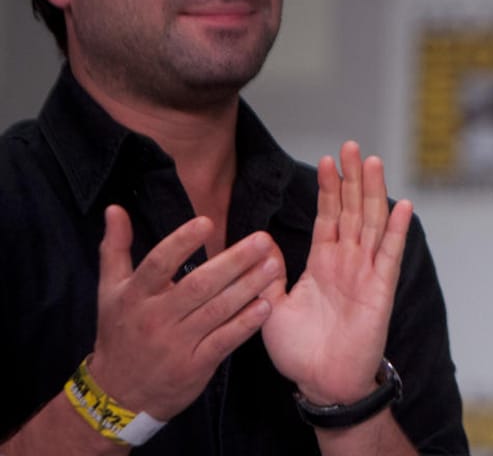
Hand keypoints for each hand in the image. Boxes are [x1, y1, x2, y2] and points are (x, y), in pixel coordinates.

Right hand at [89, 206, 281, 419]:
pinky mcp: (195, 366)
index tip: (207, 222)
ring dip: (248, 287)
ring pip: (217, 311)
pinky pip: (225, 341)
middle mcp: (155, 318)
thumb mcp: (109, 291)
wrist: (117, 395)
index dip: (182, 243)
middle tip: (263, 240)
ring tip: (273, 266)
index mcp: (135, 296)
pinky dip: (246, 324)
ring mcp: (176, 344)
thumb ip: (116, 248)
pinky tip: (267, 305)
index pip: (158, 264)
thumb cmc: (119, 333)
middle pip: (198, 285)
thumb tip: (115, 207)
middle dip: (234, 262)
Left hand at [261, 141, 412, 403]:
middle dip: (352, 178)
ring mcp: (366, 273)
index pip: (328, 216)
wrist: (321, 383)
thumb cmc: (298, 352)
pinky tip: (402, 205)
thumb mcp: (271, 307)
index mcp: (323, 264)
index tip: (329, 159)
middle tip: (352, 145)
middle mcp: (347, 262)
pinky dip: (396, 229)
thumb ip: (269, 275)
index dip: (329, 189)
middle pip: (352, 210)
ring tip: (372, 161)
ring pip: (371, 223)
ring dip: (373, 192)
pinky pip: (389, 254)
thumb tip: (261, 242)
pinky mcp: (380, 289)